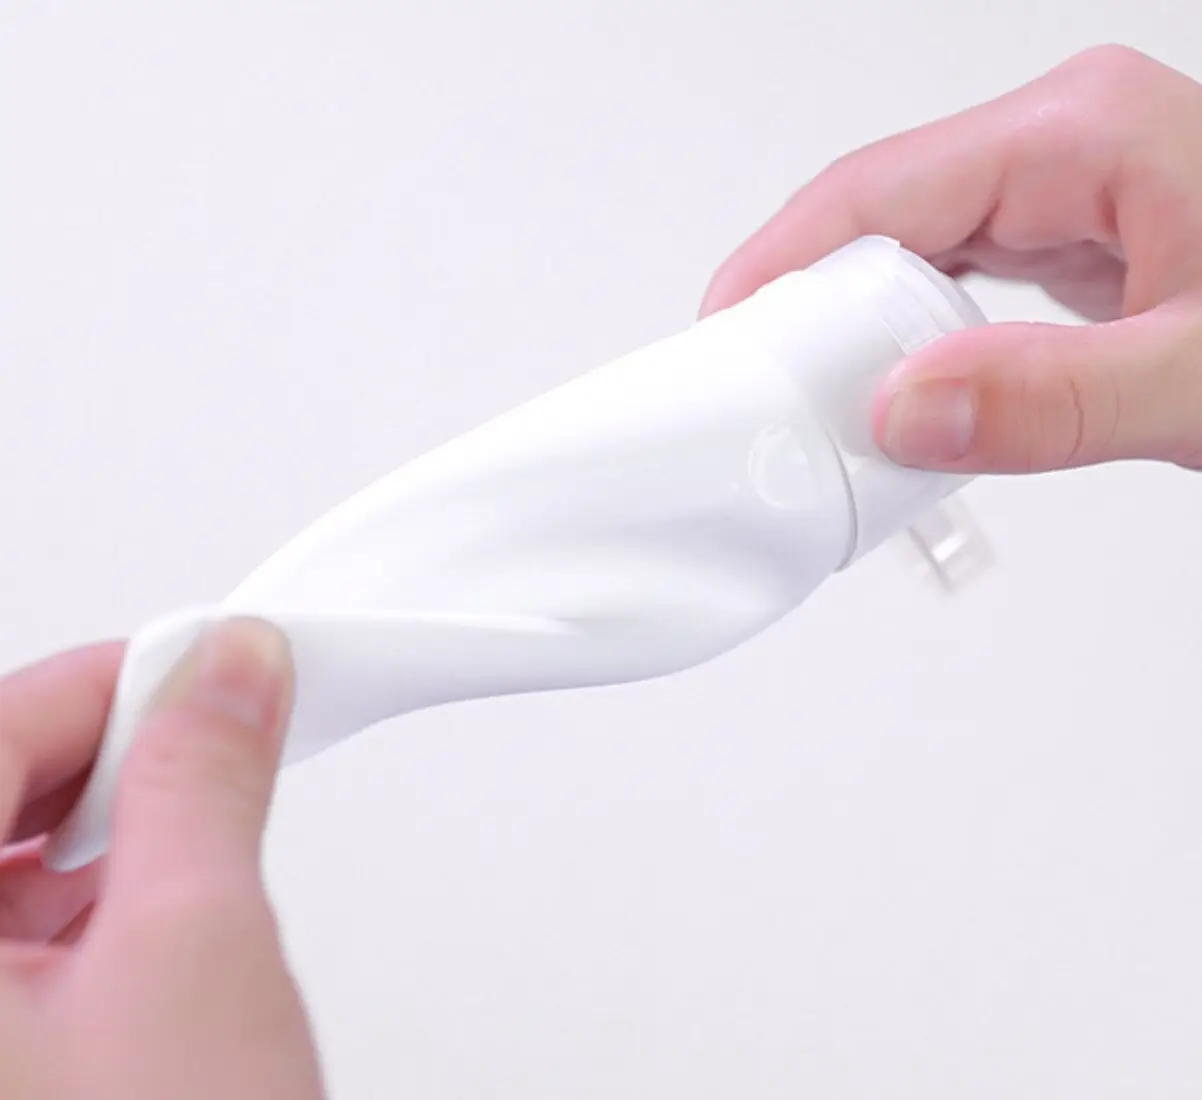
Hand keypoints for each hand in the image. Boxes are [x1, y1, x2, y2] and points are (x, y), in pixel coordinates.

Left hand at [0, 620, 323, 1098]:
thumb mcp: (196, 946)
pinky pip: (10, 922)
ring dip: (99, 818)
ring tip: (190, 815)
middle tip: (205, 729)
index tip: (199, 661)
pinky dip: (86, 885)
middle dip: (105, 750)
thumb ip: (205, 781)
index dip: (101, 682)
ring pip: (0, 850)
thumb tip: (230, 671)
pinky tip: (149, 892)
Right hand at [702, 45, 1201, 473]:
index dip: (780, 267)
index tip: (722, 341)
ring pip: (905, 249)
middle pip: (875, 215)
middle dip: (806, 307)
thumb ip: (1055, 401)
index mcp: (1080, 135)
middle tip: (767, 399)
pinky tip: (896, 389)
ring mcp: (1061, 187)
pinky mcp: (1064, 237)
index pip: (878, 191)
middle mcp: (1061, 144)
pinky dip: (907, 338)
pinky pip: (947, 277)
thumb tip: (907, 411)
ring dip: (854, 329)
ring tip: (820, 405)